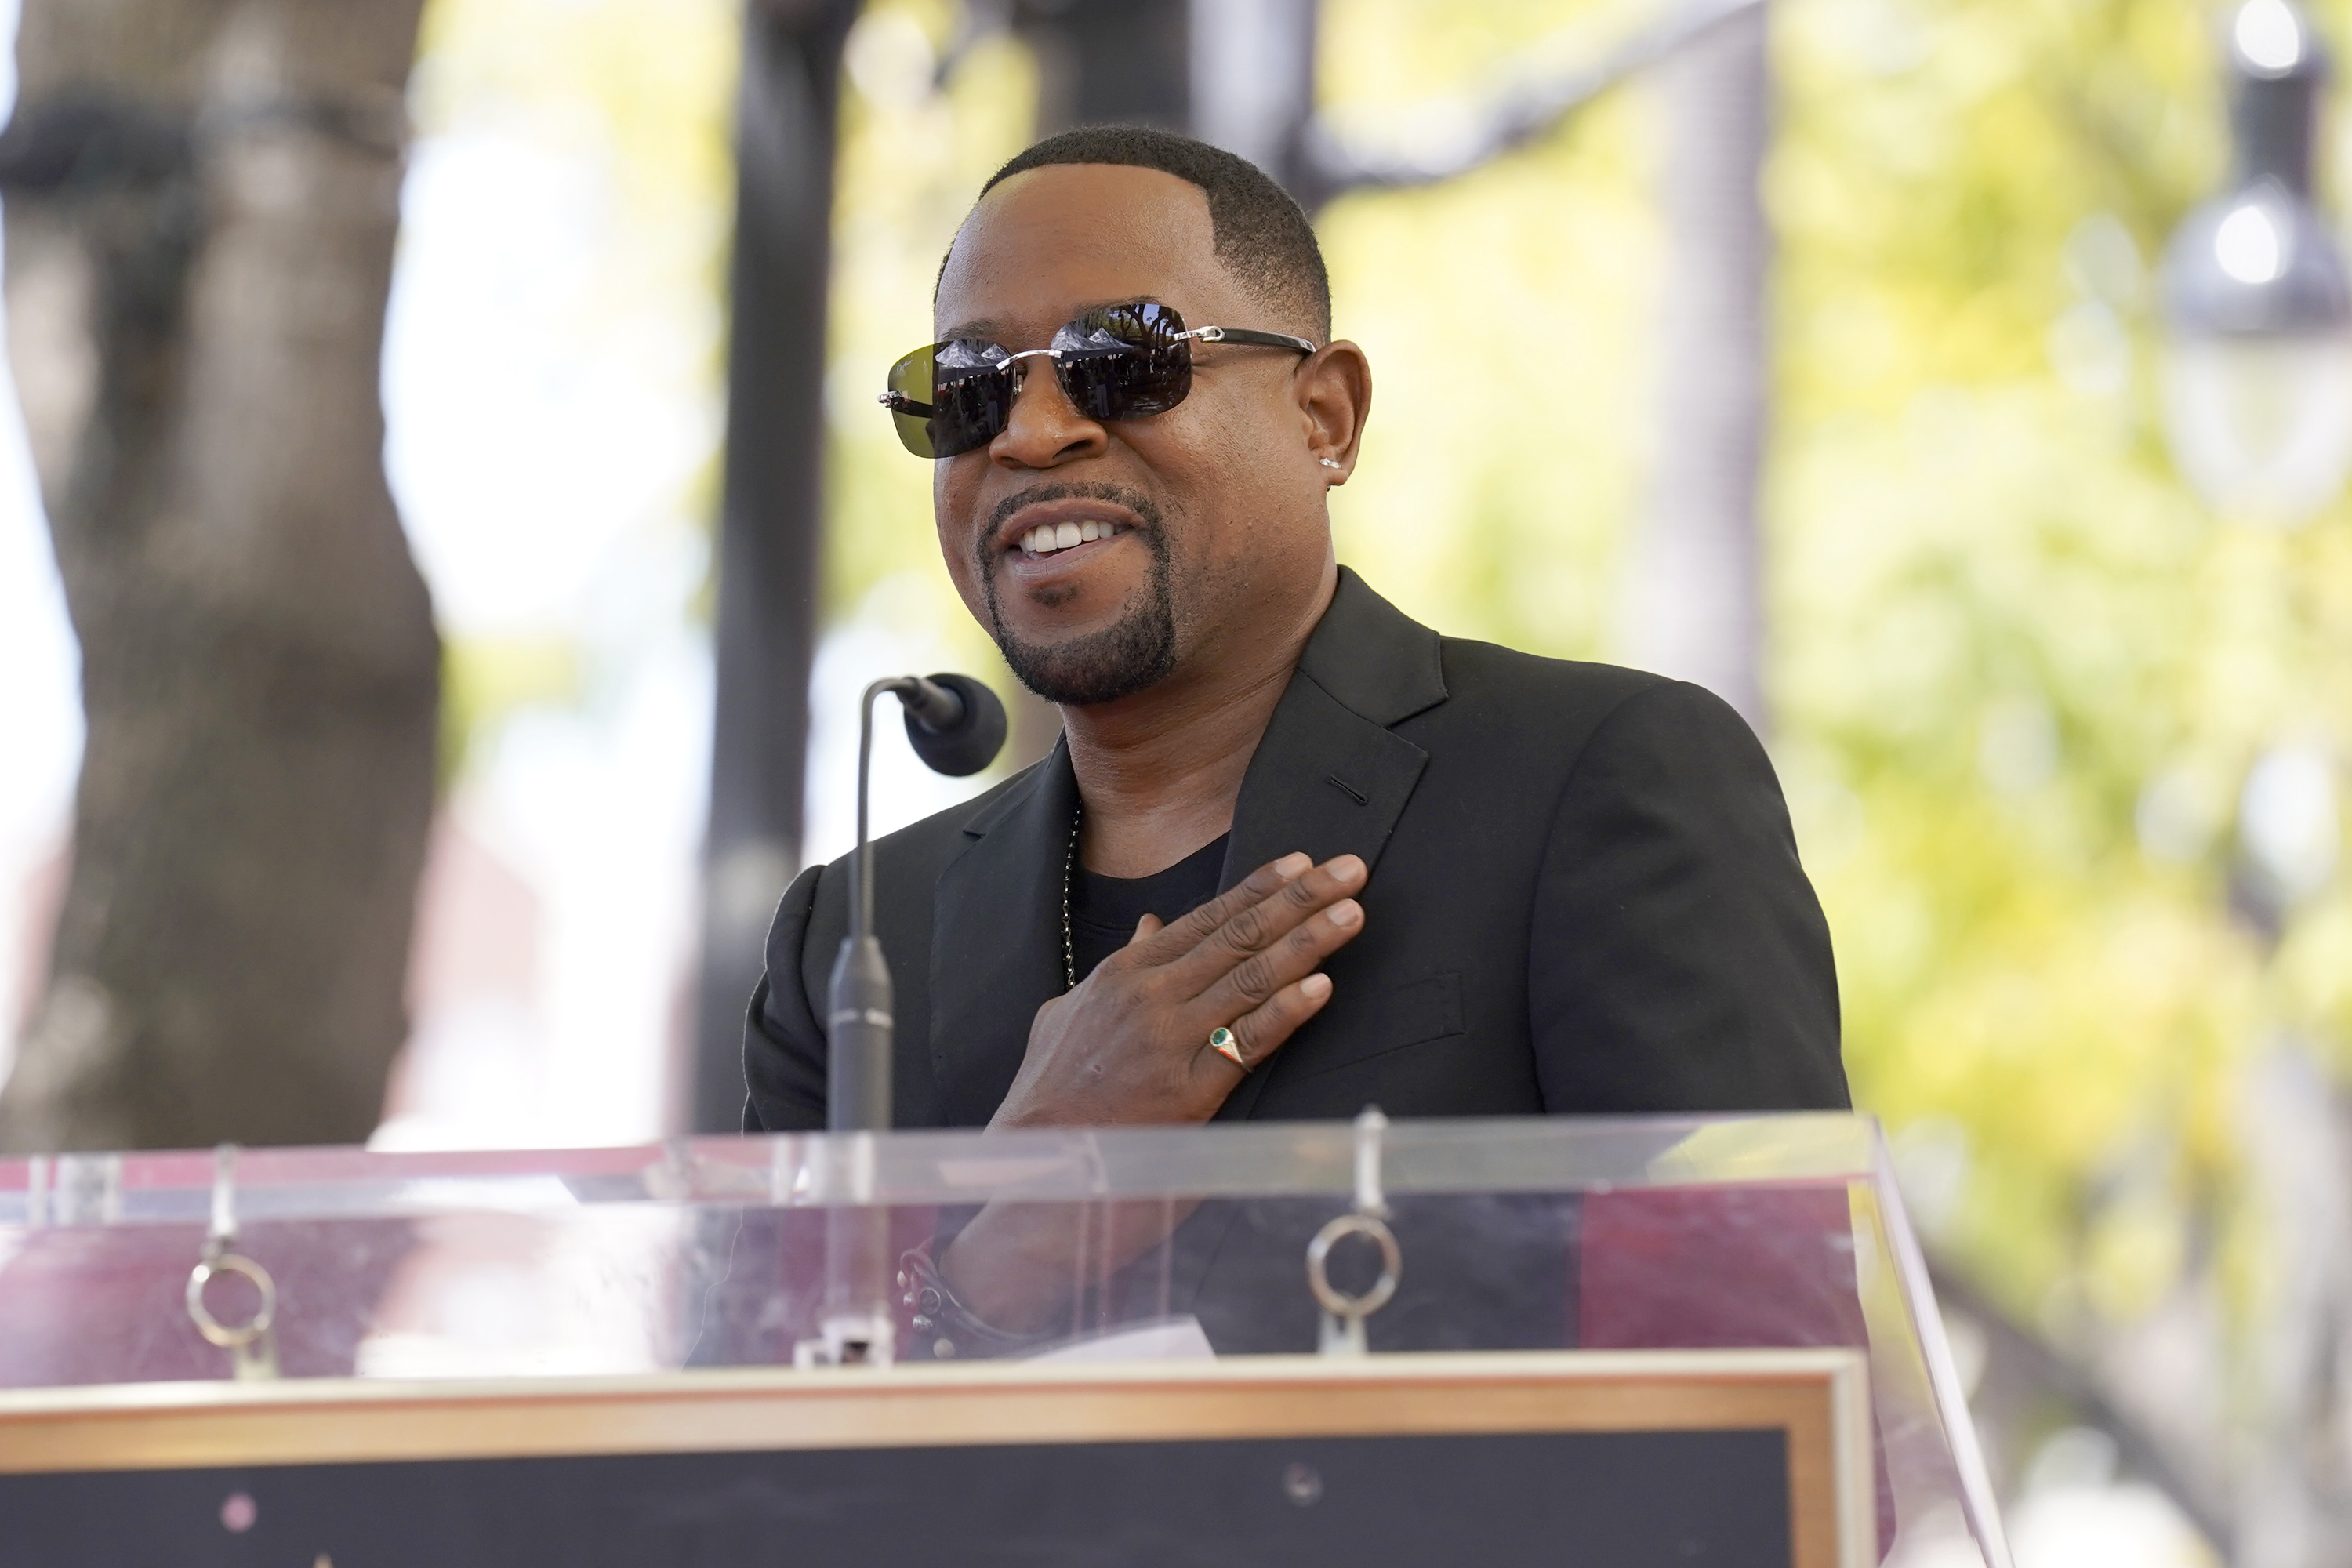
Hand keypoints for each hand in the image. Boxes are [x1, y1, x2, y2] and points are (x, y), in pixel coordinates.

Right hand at [989, 851, 1368, 1129]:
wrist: (1033, 1156)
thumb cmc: (1051, 1089)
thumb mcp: (1072, 1009)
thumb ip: (1120, 965)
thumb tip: (1150, 924)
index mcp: (1126, 973)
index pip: (1208, 917)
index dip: (1260, 887)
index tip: (1302, 864)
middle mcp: (1150, 996)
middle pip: (1240, 936)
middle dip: (1301, 900)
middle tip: (1348, 872)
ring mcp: (1169, 1041)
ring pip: (1251, 979)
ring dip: (1308, 943)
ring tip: (1349, 915)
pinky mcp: (1187, 1092)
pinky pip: (1246, 1043)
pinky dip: (1285, 1012)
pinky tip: (1319, 988)